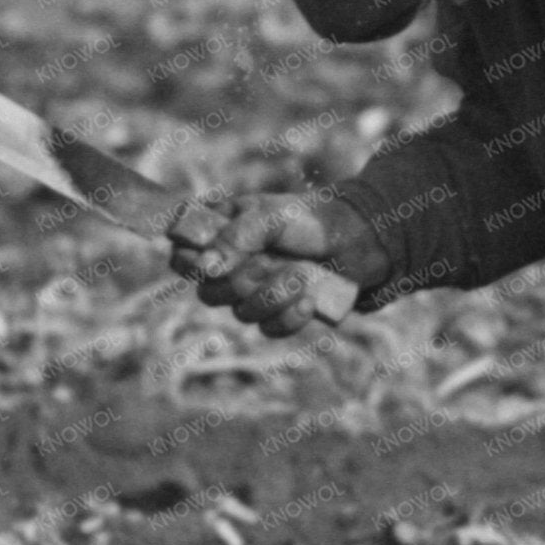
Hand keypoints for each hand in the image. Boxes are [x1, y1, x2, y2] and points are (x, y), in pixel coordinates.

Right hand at [169, 192, 385, 335]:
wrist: (362, 239)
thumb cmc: (312, 219)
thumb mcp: (273, 215)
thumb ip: (237, 236)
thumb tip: (206, 268)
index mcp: (222, 235)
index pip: (182, 257)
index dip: (189, 265)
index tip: (211, 262)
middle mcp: (233, 267)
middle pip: (208, 293)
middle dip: (240, 283)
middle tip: (270, 263)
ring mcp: (256, 293)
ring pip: (241, 314)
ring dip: (272, 296)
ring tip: (301, 275)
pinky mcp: (282, 314)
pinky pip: (270, 329)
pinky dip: (289, 316)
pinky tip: (309, 299)